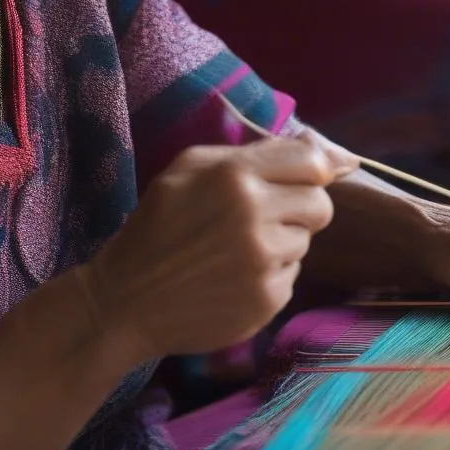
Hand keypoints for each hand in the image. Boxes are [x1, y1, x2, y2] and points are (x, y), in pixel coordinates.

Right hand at [85, 133, 355, 361]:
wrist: (125, 300)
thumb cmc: (158, 223)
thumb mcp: (191, 167)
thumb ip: (256, 151)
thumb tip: (324, 150)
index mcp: (235, 175)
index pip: (313, 162)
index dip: (321, 167)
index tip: (319, 174)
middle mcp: (255, 215)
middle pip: (321, 203)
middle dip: (302, 206)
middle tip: (266, 214)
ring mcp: (263, 261)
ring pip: (305, 241)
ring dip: (282, 241)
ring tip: (237, 248)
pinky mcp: (267, 299)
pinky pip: (291, 275)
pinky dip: (270, 274)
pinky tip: (233, 276)